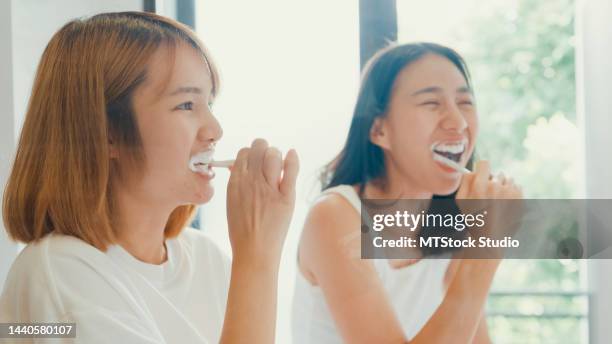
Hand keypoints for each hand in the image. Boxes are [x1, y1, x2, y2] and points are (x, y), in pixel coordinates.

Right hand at [226, 139, 298, 265]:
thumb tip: (238, 164)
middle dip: (264, 150)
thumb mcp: (231, 202)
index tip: (256, 162)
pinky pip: (291, 170)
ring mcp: (269, 189)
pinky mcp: (286, 197)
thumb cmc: (242, 229)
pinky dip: (293, 159)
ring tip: (278, 167)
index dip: (251, 153)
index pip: (244, 152)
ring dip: (276, 155)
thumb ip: (236, 181)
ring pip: (274, 154)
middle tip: (268, 162)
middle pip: (259, 147)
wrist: (254, 252)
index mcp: (236, 182)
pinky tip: (292, 155)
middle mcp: (251, 181)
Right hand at [456, 161, 522, 257]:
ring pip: (507, 180)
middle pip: (496, 173)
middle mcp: (497, 186)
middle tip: (488, 196)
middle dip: (492, 182)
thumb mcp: (460, 200)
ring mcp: (510, 192)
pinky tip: (505, 204)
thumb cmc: (473, 219)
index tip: (481, 176)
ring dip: (503, 186)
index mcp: (480, 186)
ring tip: (498, 201)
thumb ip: (465, 181)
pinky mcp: (520, 198)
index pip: (484, 163)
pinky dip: (512, 193)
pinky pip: (517, 187)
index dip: (481, 169)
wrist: (490, 238)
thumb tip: (473, 170)